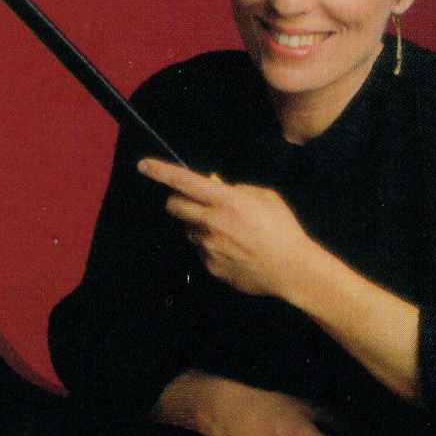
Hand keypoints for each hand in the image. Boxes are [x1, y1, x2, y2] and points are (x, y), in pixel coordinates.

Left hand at [138, 157, 319, 302]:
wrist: (292, 270)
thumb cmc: (283, 229)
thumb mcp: (265, 197)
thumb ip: (237, 190)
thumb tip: (218, 189)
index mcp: (225, 201)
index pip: (184, 181)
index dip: (160, 171)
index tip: (143, 165)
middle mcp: (210, 222)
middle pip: (174, 206)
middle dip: (178, 200)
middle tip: (194, 202)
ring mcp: (207, 247)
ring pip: (189, 229)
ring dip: (199, 225)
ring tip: (227, 232)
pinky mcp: (209, 266)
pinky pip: (201, 250)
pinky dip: (211, 246)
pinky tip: (234, 250)